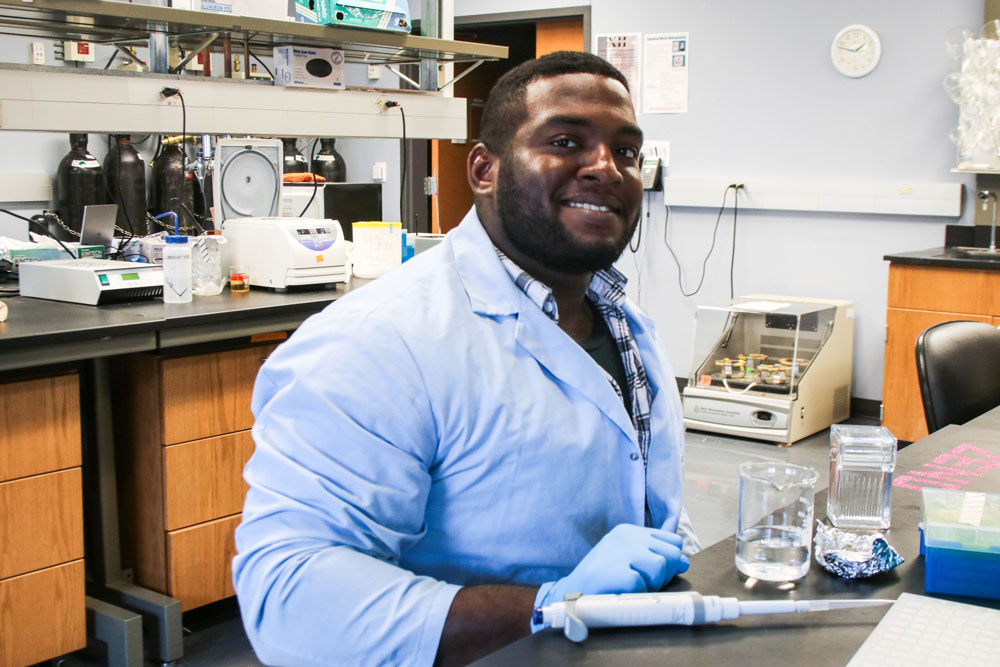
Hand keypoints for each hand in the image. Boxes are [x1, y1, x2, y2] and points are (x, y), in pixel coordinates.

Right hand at [541, 524, 689, 606]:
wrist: (572, 593)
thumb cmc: (604, 579)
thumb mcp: (629, 560)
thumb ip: (655, 557)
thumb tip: (684, 562)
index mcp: (629, 531)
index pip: (672, 540)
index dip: (670, 560)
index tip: (654, 572)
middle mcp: (626, 537)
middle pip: (671, 553)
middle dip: (663, 574)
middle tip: (641, 582)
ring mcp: (619, 552)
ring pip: (660, 566)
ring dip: (650, 583)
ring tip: (630, 586)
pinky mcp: (614, 571)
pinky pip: (642, 584)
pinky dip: (634, 593)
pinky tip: (620, 591)